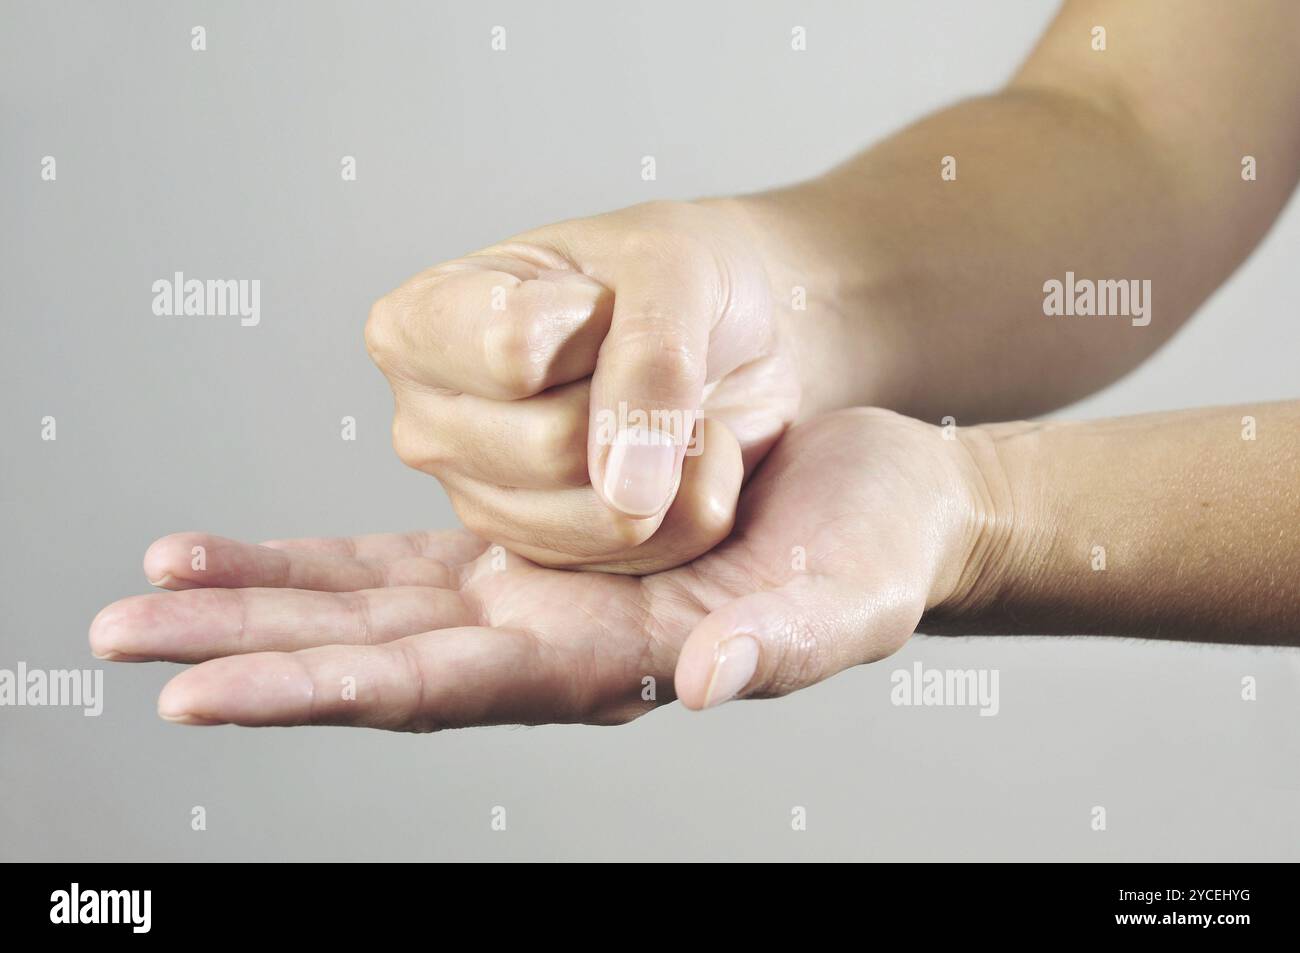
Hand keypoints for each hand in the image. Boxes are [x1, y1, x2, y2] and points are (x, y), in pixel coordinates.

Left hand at [89, 409, 1000, 727]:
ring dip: (258, 605)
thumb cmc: (875, 552)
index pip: (438, 690)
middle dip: (246, 654)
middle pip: (370, 657)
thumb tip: (709, 678)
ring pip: (368, 606)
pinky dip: (318, 558)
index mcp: (608, 665)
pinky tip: (247, 556)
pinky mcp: (530, 544)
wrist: (882, 495)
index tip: (201, 696)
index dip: (319, 691)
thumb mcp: (846, 601)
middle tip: (120, 645)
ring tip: (151, 593)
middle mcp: (547, 642)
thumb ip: (780, 646)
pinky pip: (402, 556)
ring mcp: (530, 595)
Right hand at [364, 199, 800, 572]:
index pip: (509, 353)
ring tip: (665, 404)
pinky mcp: (554, 558)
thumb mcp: (671, 265)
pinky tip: (674, 454)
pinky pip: (657, 550)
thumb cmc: (680, 274)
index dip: (591, 319)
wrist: (743, 325)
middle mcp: (430, 425)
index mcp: (417, 326)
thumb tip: (628, 491)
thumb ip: (649, 358)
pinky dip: (697, 497)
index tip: (600, 294)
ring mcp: (486, 503)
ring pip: (607, 514)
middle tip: (643, 356)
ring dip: (675, 454)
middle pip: (554, 447)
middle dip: (634, 400)